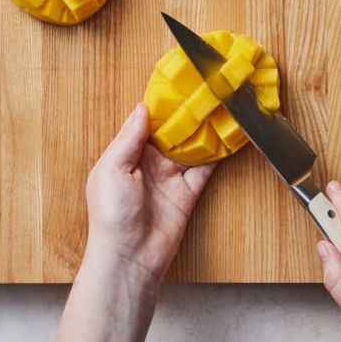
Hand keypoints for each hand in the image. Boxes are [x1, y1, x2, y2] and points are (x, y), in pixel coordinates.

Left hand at [84, 102, 216, 285]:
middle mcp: (149, 163)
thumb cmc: (111, 215)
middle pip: (171, 132)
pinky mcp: (189, 192)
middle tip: (204, 91)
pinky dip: (218, 153)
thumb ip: (128, 139)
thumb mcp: (111, 169)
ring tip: (220, 108)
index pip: (145, 124)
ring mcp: (171, 177)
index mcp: (126, 155)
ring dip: (204, 130)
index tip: (176, 85)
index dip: (160, 106)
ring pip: (191, 146)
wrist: (130, 256)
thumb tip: (143, 108)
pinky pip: (206, 168)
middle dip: (186, 115)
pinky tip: (229, 137)